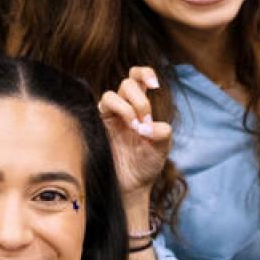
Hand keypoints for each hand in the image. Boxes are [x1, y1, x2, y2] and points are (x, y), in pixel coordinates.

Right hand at [98, 66, 172, 199]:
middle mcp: (124, 108)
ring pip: (112, 94)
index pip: (138, 78)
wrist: (132, 186)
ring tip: (136, 128)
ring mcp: (109, 117)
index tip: (154, 85)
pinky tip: (127, 126)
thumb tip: (148, 125)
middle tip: (145, 122)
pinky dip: (119, 111)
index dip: (144, 73)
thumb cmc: (146, 165)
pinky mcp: (97, 125)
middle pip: (128, 83)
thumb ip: (162, 133)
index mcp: (140, 107)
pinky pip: (102, 107)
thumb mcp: (162, 148)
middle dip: (140, 100)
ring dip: (128, 107)